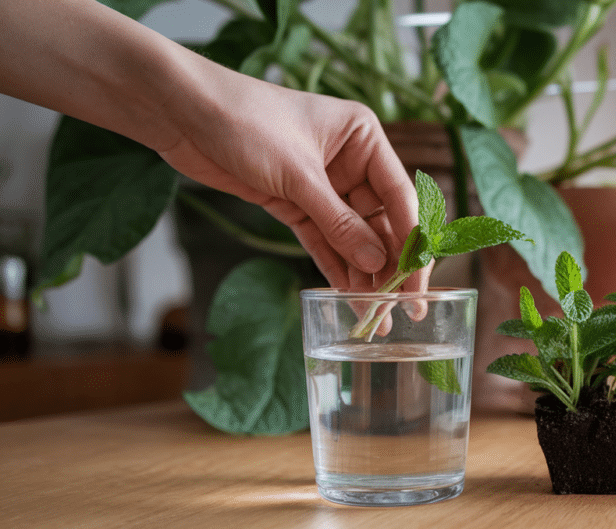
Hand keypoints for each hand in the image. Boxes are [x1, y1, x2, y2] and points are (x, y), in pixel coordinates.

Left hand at [155, 70, 429, 292]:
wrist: (182, 111)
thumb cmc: (244, 120)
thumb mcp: (298, 174)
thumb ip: (339, 222)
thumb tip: (377, 263)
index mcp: (363, 137)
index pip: (400, 197)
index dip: (412, 242)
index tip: (417, 281)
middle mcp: (350, 160)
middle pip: (381, 222)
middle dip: (390, 265)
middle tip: (401, 309)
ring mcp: (322, 183)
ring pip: (353, 236)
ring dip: (363, 273)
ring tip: (374, 314)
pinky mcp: (294, 201)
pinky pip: (322, 239)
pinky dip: (334, 265)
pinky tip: (348, 294)